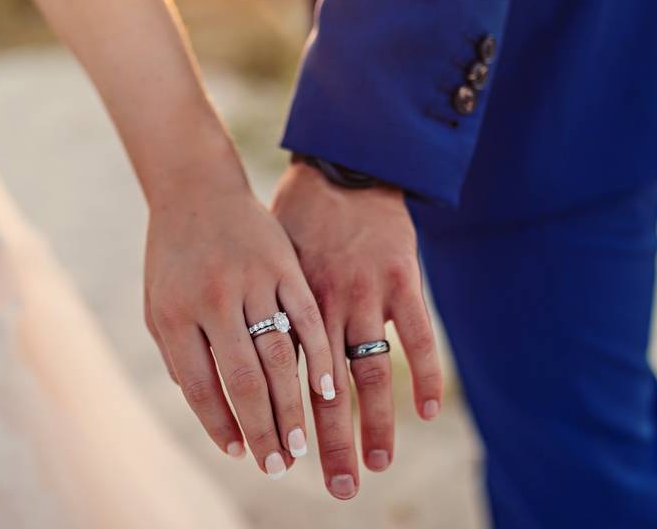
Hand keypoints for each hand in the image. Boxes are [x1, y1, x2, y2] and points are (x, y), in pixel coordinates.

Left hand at [144, 176, 334, 478]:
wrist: (197, 189)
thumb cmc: (173, 255)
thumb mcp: (160, 304)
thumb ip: (179, 355)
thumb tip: (210, 411)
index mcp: (175, 314)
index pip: (200, 386)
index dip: (220, 425)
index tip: (240, 453)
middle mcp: (213, 299)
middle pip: (243, 380)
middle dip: (263, 429)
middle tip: (279, 464)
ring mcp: (252, 280)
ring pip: (280, 356)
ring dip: (293, 406)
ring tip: (302, 442)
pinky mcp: (285, 265)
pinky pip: (308, 320)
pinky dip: (320, 358)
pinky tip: (329, 389)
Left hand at [271, 162, 443, 498]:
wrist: (338, 167)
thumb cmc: (290, 218)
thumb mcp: (258, 262)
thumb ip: (254, 313)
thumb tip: (230, 364)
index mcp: (283, 303)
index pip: (281, 379)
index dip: (284, 423)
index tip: (281, 461)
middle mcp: (321, 304)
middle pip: (325, 389)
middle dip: (330, 443)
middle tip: (337, 489)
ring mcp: (364, 293)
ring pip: (370, 372)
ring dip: (375, 424)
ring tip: (376, 467)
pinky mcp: (402, 278)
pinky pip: (417, 336)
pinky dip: (424, 375)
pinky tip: (426, 413)